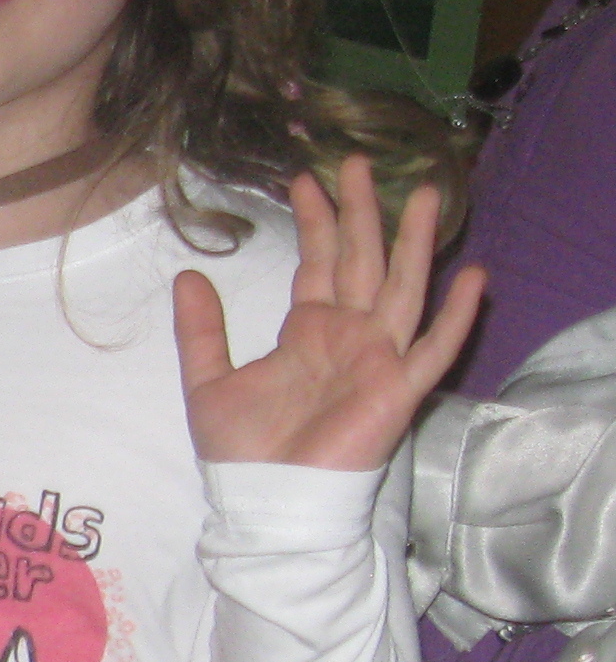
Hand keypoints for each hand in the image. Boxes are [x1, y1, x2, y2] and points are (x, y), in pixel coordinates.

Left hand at [176, 157, 484, 472]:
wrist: (264, 502)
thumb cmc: (242, 451)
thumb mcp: (207, 381)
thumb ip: (201, 331)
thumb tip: (188, 274)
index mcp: (309, 331)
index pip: (320, 262)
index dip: (317, 221)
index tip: (307, 178)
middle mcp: (350, 335)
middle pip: (362, 261)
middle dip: (362, 212)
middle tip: (357, 160)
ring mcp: (379, 359)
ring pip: (404, 288)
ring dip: (415, 243)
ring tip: (425, 194)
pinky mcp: (399, 391)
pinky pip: (434, 349)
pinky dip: (454, 316)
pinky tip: (473, 277)